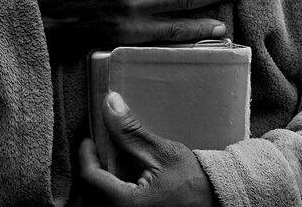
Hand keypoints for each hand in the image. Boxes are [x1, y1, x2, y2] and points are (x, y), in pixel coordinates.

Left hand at [79, 92, 218, 206]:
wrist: (215, 199)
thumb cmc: (193, 180)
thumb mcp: (162, 152)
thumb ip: (131, 131)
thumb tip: (111, 104)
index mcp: (126, 203)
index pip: (90, 177)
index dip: (86, 154)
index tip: (89, 139)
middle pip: (91, 191)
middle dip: (92, 166)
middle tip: (99, 148)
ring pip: (101, 198)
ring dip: (102, 177)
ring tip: (111, 160)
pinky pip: (114, 201)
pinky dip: (113, 186)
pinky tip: (124, 174)